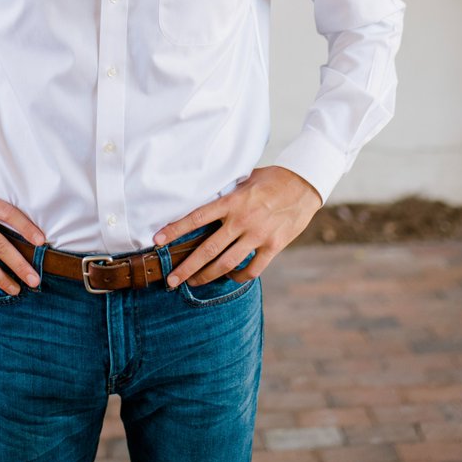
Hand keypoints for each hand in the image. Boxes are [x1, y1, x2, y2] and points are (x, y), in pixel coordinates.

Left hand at [153, 165, 321, 287]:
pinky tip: (230, 277)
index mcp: (232, 201)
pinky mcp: (273, 246)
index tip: (157, 240)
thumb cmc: (272, 179)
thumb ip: (226, 195)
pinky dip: (238, 276)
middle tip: (171, 280)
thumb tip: (205, 201)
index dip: (175, 229)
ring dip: (207, 276)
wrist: (304, 184)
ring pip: (226, 263)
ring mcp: (258, 235)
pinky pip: (251, 269)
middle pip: (207, 249)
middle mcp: (242, 220)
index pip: (197, 217)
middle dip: (186, 267)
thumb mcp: (245, 180)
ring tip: (193, 283)